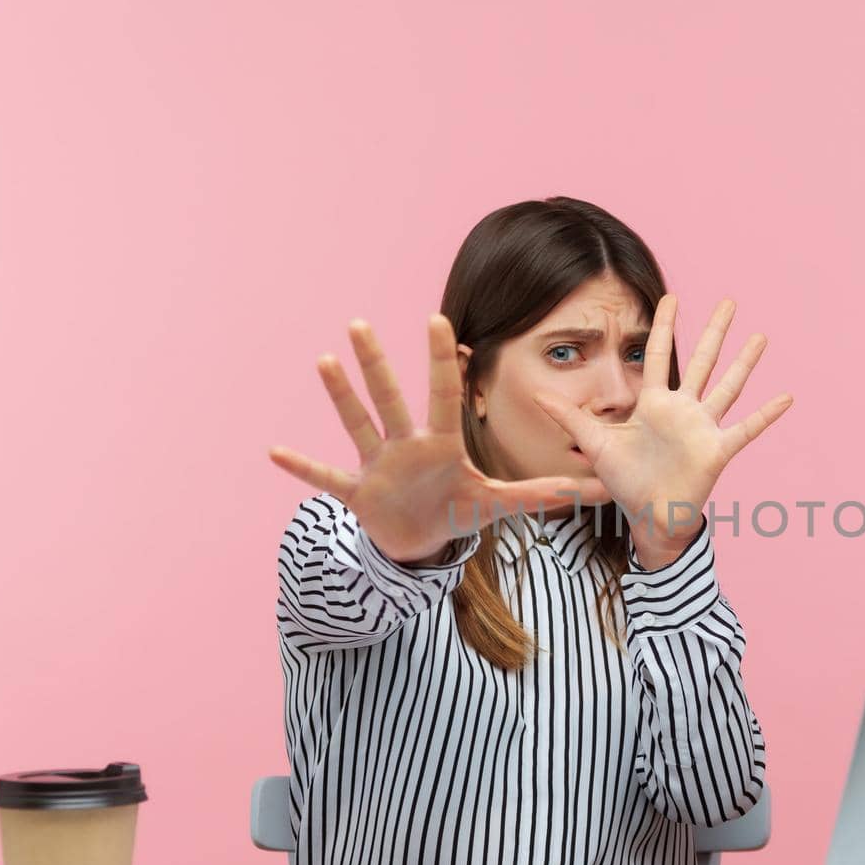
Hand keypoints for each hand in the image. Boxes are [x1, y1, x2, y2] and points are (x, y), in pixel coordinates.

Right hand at [269, 315, 609, 563]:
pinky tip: (275, 451)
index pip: (442, 394)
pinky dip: (303, 467)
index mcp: (440, 443)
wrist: (420, 543)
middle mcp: (405, 445)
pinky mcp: (358, 493)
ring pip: (357, 424)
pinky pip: (327, 478)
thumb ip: (537, 495)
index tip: (437, 321)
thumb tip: (589, 490)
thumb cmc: (455, 511)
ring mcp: (378, 466)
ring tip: (324, 361)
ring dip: (341, 396)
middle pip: (391, 398)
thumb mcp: (496, 505)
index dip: (442, 361)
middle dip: (377, 364)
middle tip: (359, 323)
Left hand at [531, 294, 791, 565]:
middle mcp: (682, 409)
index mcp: (654, 404)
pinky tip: (786, 397)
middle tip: (729, 301)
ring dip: (744, 363)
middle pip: (701, 361)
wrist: (648, 516)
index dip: (663, 325)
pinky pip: (745, 429)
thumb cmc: (625, 481)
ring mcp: (702, 428)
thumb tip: (536, 394)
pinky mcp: (716, 450)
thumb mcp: (594, 443)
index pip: (658, 354)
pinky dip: (766, 415)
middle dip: (714, 331)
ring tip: (761, 338)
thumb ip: (570, 416)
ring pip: (727, 387)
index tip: (672, 296)